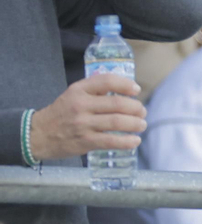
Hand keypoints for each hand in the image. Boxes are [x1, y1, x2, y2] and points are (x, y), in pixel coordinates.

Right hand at [29, 73, 145, 160]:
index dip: (126, 84)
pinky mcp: (84, 141)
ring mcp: (83, 124)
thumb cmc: (62, 112)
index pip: (107, 81)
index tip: (137, 90)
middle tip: (142, 112)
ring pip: (117, 122)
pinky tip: (135, 141)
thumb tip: (126, 90)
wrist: (37, 134)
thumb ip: (95, 90)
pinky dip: (126, 141)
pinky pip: (110, 141)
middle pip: (117, 104)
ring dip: (135, 124)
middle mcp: (81, 105)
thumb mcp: (74, 94)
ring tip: (141, 125)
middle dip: (136, 108)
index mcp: (79, 90)